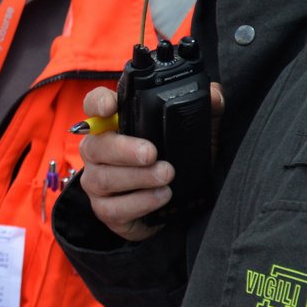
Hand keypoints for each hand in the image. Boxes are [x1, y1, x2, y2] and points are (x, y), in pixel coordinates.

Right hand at [76, 84, 221, 241]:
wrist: (175, 208)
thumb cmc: (176, 163)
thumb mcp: (193, 136)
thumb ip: (203, 112)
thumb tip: (213, 95)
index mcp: (113, 127)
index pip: (93, 106)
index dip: (97, 103)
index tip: (110, 106)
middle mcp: (98, 152)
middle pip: (94, 145)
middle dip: (122, 149)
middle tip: (151, 153)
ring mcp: (97, 182)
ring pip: (102, 178)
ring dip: (137, 177)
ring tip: (166, 175)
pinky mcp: (105, 211)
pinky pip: (114, 208)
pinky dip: (140, 202)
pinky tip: (162, 196)